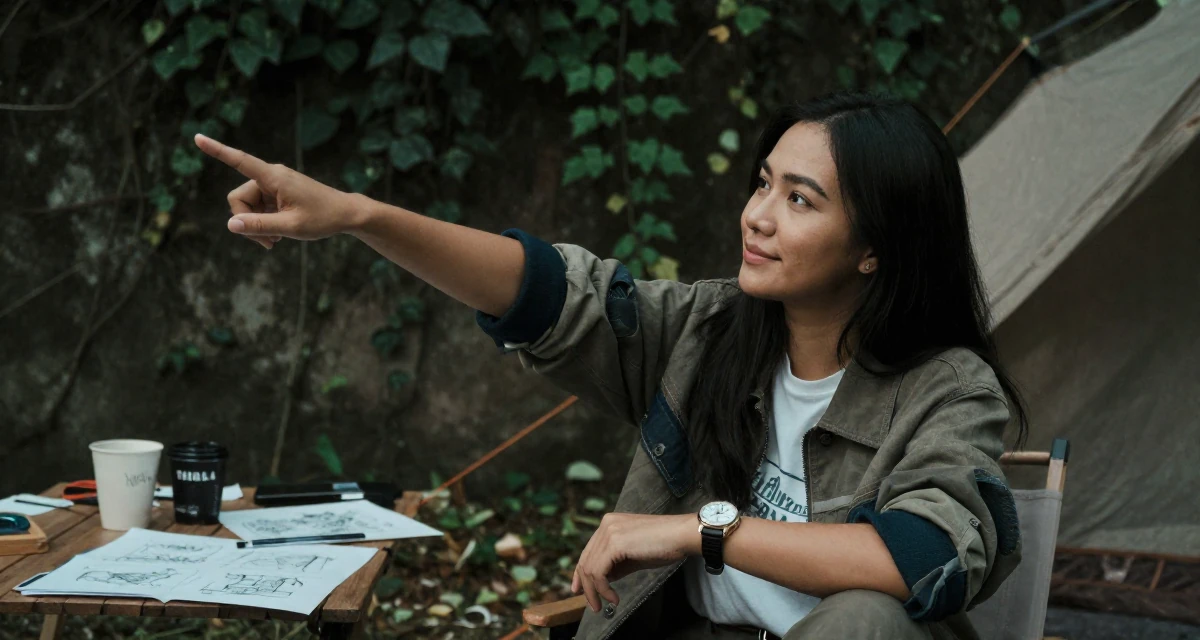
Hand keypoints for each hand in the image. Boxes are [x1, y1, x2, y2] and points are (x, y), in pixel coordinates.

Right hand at [194, 134, 359, 249]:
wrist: (346, 214)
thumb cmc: (323, 218)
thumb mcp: (290, 227)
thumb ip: (259, 226)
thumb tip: (230, 224)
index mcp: (274, 177)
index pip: (240, 161)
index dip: (217, 151)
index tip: (197, 137)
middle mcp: (271, 176)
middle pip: (238, 199)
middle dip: (246, 222)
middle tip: (267, 243)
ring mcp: (273, 185)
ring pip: (247, 207)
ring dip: (255, 226)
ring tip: (275, 241)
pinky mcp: (277, 193)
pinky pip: (257, 209)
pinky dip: (263, 223)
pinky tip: (277, 235)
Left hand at [571, 513, 695, 612]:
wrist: (681, 535)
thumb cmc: (663, 545)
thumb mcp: (633, 556)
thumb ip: (616, 564)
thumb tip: (604, 580)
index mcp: (609, 523)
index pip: (587, 552)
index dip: (580, 574)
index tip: (579, 591)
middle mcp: (605, 524)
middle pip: (585, 561)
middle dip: (586, 587)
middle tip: (593, 605)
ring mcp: (609, 532)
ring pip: (590, 568)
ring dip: (595, 592)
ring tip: (605, 604)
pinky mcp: (614, 543)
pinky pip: (599, 572)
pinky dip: (603, 589)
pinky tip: (614, 598)